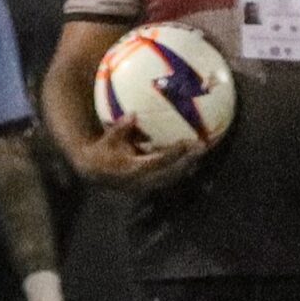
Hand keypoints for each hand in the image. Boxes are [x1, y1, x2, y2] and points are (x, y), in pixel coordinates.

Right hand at [74, 115, 203, 192]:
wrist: (95, 173)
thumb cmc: (103, 150)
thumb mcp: (109, 138)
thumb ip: (121, 128)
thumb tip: (132, 113)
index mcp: (133, 170)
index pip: (158, 161)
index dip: (173, 153)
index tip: (187, 142)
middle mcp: (142, 182)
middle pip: (171, 172)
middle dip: (188, 160)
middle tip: (203, 146)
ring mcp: (148, 186)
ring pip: (173, 177)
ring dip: (189, 165)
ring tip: (204, 150)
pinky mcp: (151, 187)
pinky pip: (171, 178)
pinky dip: (183, 168)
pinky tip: (195, 156)